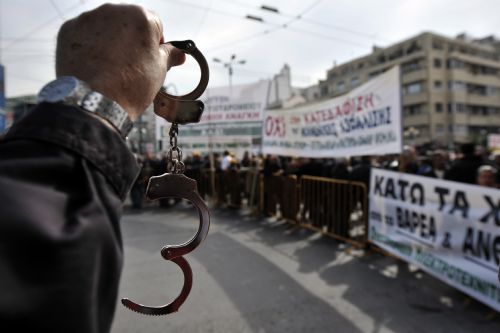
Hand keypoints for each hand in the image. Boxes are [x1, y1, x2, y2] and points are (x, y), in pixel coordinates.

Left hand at [55, 4, 184, 120]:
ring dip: (110, 42)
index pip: (155, 24)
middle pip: (128, 23)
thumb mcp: (159, 70)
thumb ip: (170, 55)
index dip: (155, 44)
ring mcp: (88, 19)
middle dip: (131, 40)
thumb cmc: (132, 85)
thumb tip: (180, 53)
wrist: (95, 102)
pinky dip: (89, 47)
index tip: (150, 61)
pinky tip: (94, 66)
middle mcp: (113, 10)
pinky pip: (85, 35)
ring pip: (106, 28)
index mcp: (141, 16)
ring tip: (110, 69)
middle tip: (131, 67)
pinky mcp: (69, 30)